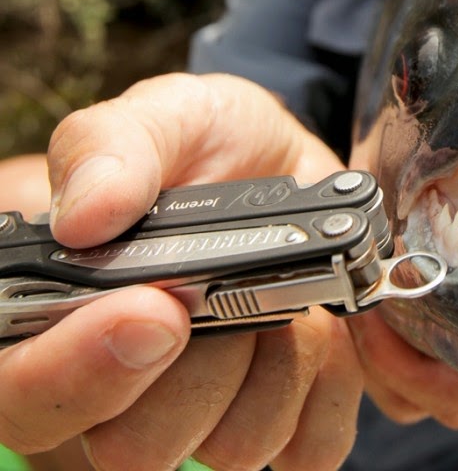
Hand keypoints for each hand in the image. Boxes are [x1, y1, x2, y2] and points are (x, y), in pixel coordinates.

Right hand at [0, 73, 361, 470]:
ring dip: (276, 358)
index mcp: (61, 317)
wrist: (290, 164)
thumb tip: (84, 218)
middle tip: (234, 283)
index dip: (78, 372)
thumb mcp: (164, 114)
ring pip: (232, 447)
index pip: (23, 395)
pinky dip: (332, 378)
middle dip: (203, 359)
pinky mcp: (282, 419)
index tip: (156, 311)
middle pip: (134, 445)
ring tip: (283, 287)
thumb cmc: (210, 143)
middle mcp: (121, 387)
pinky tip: (324, 320)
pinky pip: (310, 446)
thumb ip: (110, 147)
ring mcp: (204, 415)